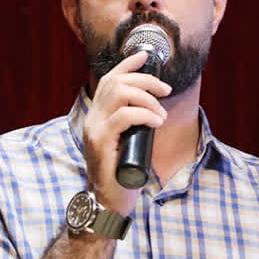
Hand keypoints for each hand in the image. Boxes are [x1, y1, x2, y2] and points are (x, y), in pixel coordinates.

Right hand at [82, 51, 171, 215]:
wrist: (109, 202)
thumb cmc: (122, 173)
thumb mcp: (129, 141)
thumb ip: (133, 124)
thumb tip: (154, 107)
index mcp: (98, 115)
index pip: (109, 79)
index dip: (127, 65)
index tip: (145, 56)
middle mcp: (92, 118)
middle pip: (116, 82)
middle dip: (145, 80)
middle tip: (165, 90)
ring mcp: (94, 129)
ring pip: (119, 94)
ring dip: (147, 98)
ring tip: (160, 113)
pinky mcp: (101, 142)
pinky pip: (124, 116)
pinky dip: (144, 114)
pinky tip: (156, 121)